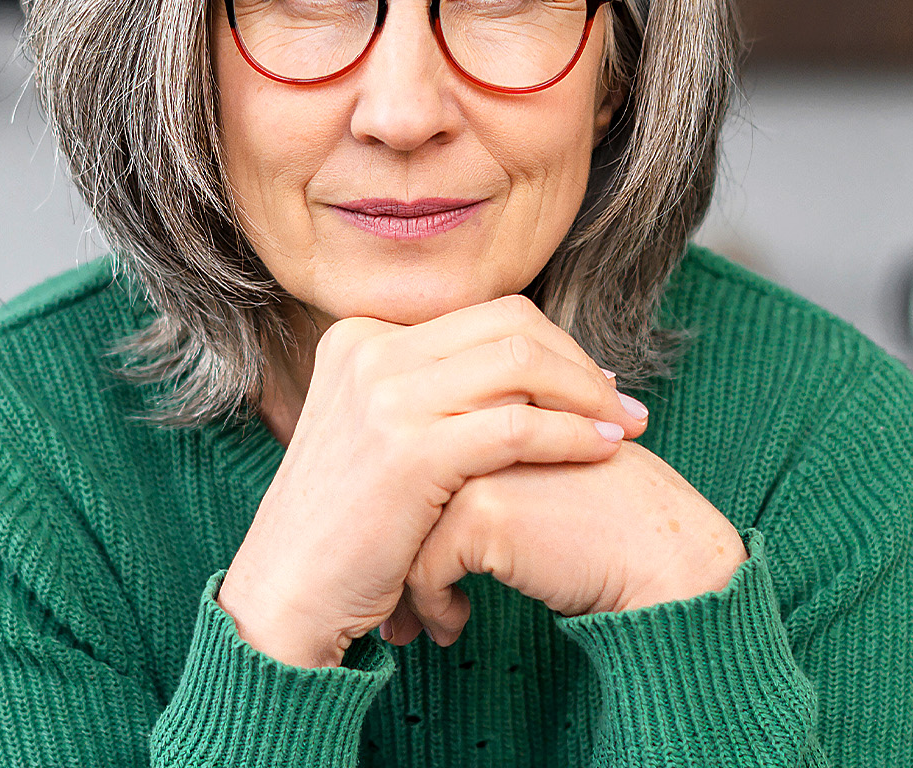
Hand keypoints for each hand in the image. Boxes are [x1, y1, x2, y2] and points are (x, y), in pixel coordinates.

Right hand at [216, 295, 650, 666]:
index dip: (553, 347)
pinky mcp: (409, 450)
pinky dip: (572, 435)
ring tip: (625, 430)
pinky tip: (602, 454)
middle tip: (622, 405)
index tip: (595, 385)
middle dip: (579, 363)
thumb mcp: (376, 436)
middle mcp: (369, 351)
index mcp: (361, 339)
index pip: (484, 315)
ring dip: (588, 395)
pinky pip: (518, 425)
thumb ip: (433, 393)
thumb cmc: (345, 530)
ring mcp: (384, 396)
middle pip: (511, 325)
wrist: (286, 596)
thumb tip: (532, 370)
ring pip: (522, 362)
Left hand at [386, 441, 745, 646]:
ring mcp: (479, 458)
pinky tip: (453, 629)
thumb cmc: (612, 523)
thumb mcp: (544, 470)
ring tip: (410, 626)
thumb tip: (422, 500)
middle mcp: (480, 415)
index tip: (399, 554)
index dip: (405, 509)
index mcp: (496, 396)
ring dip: (404, 585)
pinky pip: (425, 567)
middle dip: (390, 547)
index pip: (415, 448)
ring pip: (403, 526)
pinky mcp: (483, 508)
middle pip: (399, 484)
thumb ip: (491, 458)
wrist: (667, 560)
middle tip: (390, 604)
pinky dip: (432, 605)